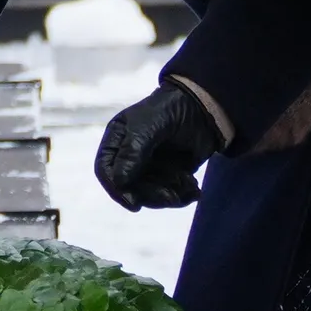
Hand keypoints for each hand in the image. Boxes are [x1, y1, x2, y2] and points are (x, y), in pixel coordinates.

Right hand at [94, 80, 224, 211]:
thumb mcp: (148, 126)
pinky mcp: (169, 176)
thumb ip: (133, 152)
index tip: (133, 203)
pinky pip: (171, 195)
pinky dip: (183, 196)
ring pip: (151, 195)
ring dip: (171, 193)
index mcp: (117, 141)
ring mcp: (150, 168)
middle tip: (172, 196)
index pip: (105, 170)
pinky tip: (194, 190)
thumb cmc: (170, 109)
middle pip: (130, 188)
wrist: (204, 108)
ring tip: (188, 182)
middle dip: (151, 194)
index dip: (116, 189)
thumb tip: (119, 182)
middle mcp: (130, 157)